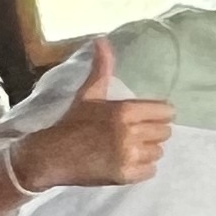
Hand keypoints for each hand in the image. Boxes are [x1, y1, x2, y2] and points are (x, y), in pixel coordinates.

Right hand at [11, 38, 173, 188]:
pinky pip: (151, 170)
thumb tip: (101, 39)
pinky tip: (124, 161)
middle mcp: (129, 133)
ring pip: (158, 151)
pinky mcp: (126, 175)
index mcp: (124, 111)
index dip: (158, 114)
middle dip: (152, 132)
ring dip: (146, 150)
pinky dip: (141, 168)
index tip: (146, 118)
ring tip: (126, 148)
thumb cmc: (71, 123)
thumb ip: (102, 69)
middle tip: (133, 133)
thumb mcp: (88, 94)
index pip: (167, 112)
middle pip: (165, 132)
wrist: (49, 156)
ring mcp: (128, 156)